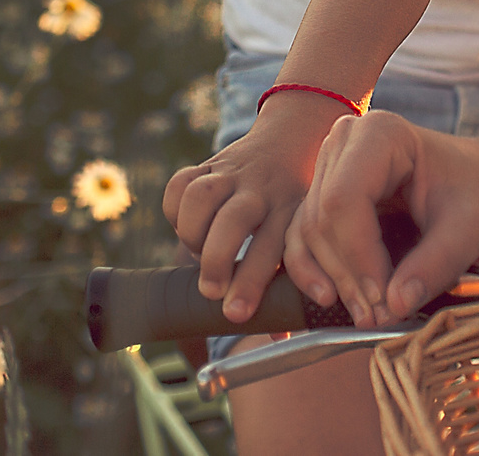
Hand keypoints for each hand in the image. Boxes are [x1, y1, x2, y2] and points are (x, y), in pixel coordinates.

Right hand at [161, 98, 344, 322]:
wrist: (294, 140)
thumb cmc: (296, 205)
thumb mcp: (303, 232)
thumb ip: (290, 280)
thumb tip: (281, 338)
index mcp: (291, 211)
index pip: (272, 247)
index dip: (252, 283)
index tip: (237, 315)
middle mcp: (262, 192)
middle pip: (235, 220)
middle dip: (218, 260)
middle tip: (211, 291)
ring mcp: (235, 174)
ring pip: (202, 197)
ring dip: (192, 233)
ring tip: (197, 254)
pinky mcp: (209, 164)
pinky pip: (181, 183)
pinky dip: (175, 210)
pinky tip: (186, 226)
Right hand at [284, 111, 478, 325]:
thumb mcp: (469, 229)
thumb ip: (434, 266)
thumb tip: (394, 307)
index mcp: (381, 134)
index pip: (345, 199)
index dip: (358, 257)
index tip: (384, 300)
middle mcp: (345, 142)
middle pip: (322, 218)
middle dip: (348, 275)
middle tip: (378, 316)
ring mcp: (331, 166)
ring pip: (308, 231)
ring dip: (332, 278)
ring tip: (367, 313)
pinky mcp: (326, 192)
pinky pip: (304, 235)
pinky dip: (315, 269)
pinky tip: (331, 297)